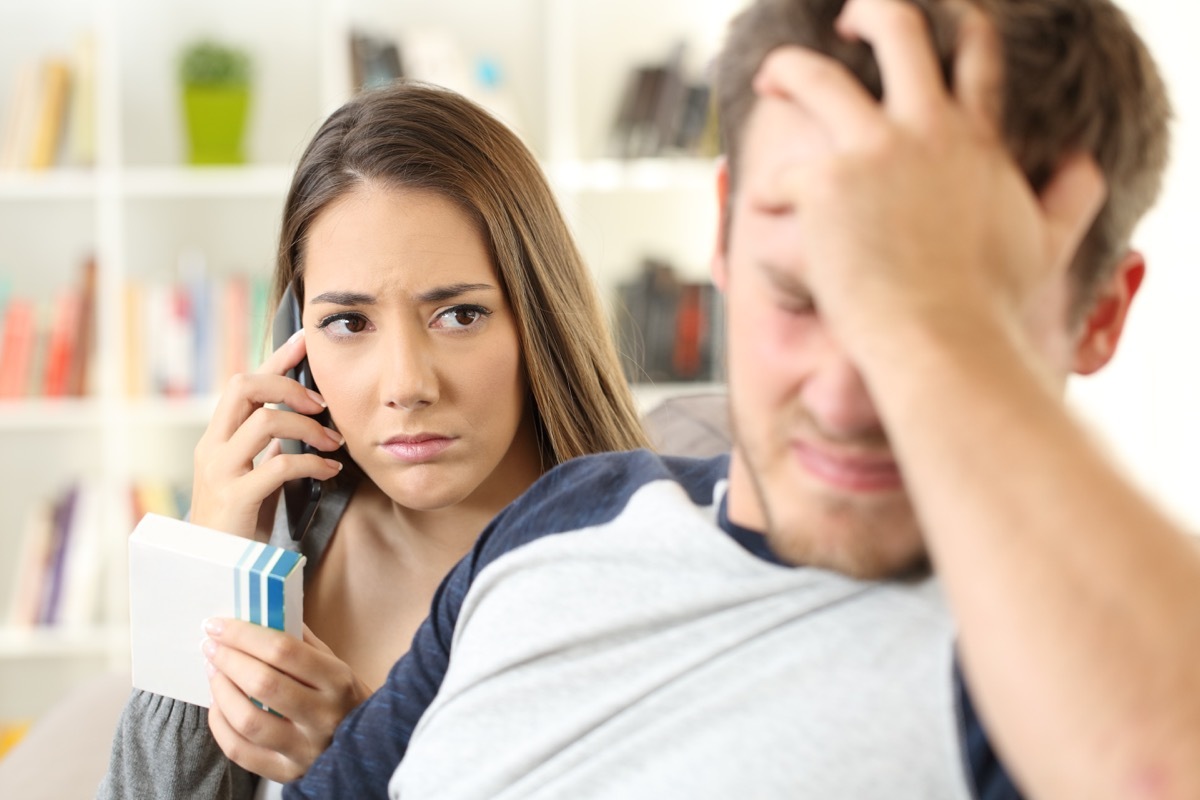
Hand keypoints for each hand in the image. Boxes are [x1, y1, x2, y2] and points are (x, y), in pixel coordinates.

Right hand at [190, 330, 344, 537]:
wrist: (214, 569)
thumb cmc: (238, 522)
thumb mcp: (251, 474)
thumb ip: (266, 447)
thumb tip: (295, 422)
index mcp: (217, 437)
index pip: (245, 382)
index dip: (276, 358)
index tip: (306, 339)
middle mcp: (212, 446)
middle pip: (243, 386)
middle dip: (287, 384)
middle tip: (321, 403)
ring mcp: (220, 471)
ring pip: (264, 421)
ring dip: (308, 426)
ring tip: (335, 443)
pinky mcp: (235, 497)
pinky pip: (278, 465)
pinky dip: (312, 462)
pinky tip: (330, 469)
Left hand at [203, 619, 372, 782]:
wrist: (367, 747)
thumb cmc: (343, 698)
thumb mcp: (334, 664)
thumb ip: (300, 642)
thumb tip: (259, 616)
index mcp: (337, 680)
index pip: (284, 650)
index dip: (245, 635)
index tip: (219, 624)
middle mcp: (323, 715)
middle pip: (263, 683)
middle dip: (228, 659)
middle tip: (211, 646)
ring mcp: (305, 748)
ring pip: (248, 719)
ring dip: (221, 691)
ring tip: (213, 672)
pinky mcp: (287, 773)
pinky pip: (240, 750)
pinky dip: (220, 724)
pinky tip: (218, 705)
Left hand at [748, 0, 1104, 353]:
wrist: (946, 342)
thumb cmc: (991, 308)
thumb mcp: (1047, 244)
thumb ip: (1069, 198)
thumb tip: (1087, 164)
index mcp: (975, 139)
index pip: (974, 53)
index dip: (956, 26)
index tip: (933, 27)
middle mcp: (927, 130)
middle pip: (897, 30)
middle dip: (868, 13)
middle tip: (846, 24)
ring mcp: (873, 152)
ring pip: (813, 76)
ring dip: (786, 69)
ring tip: (770, 79)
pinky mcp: (826, 184)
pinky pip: (779, 173)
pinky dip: (769, 191)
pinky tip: (765, 208)